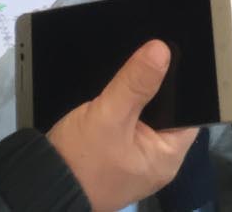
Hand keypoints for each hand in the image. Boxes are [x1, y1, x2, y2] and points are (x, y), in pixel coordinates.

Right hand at [48, 40, 197, 210]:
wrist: (42, 184)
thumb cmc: (80, 159)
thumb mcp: (110, 115)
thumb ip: (136, 83)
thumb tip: (161, 49)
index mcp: (167, 156)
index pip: (189, 111)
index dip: (184, 82)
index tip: (176, 52)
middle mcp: (156, 158)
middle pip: (167, 110)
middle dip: (159, 84)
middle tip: (154, 48)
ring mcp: (135, 156)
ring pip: (146, 113)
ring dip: (139, 93)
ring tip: (138, 60)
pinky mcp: (117, 151)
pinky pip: (129, 120)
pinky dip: (125, 104)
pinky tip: (120, 83)